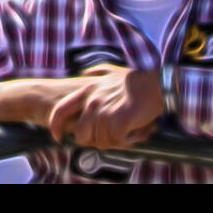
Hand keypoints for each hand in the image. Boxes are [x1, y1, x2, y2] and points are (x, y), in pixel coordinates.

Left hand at [46, 66, 163, 149]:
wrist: (156, 85)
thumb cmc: (135, 80)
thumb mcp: (110, 70)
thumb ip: (95, 72)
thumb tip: (84, 73)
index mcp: (87, 91)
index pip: (61, 110)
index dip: (56, 125)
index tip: (57, 136)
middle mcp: (92, 102)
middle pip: (81, 135)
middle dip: (94, 141)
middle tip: (112, 137)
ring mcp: (104, 113)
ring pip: (101, 141)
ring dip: (115, 141)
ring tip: (129, 131)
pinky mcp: (118, 122)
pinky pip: (117, 142)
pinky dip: (127, 141)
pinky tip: (136, 133)